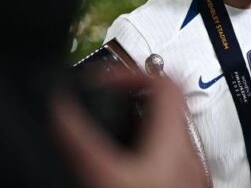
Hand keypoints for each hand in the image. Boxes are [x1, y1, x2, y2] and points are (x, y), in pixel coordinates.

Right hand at [52, 71, 208, 187]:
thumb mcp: (102, 175)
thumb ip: (79, 140)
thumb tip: (58, 108)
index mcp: (174, 142)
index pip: (165, 82)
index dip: (130, 73)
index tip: (99, 83)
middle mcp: (191, 156)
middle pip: (167, 107)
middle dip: (130, 102)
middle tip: (99, 107)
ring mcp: (192, 178)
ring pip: (168, 136)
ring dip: (137, 130)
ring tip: (103, 140)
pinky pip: (168, 161)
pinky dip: (144, 156)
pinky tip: (120, 173)